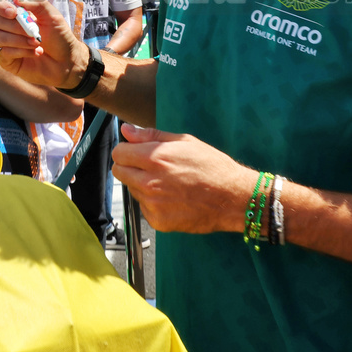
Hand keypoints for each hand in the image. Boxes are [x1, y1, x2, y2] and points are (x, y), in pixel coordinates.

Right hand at [0, 0, 88, 88]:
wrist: (66, 61)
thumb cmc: (59, 36)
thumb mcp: (51, 14)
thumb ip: (35, 1)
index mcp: (15, 12)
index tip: (14, 13)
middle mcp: (6, 26)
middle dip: (15, 26)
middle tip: (34, 31)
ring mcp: (5, 43)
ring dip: (18, 40)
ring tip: (37, 43)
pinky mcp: (6, 60)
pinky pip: (4, 53)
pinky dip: (21, 51)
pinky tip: (36, 53)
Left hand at [112, 124, 253, 234]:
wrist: (232, 198)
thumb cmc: (212, 167)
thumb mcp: (184, 142)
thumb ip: (150, 136)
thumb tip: (126, 130)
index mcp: (154, 159)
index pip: (118, 153)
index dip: (127, 151)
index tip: (136, 152)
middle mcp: (149, 183)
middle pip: (119, 172)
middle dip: (131, 167)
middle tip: (152, 168)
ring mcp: (153, 205)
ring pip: (132, 190)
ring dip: (142, 185)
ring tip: (168, 183)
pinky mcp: (158, 222)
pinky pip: (144, 208)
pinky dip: (153, 203)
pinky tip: (172, 198)